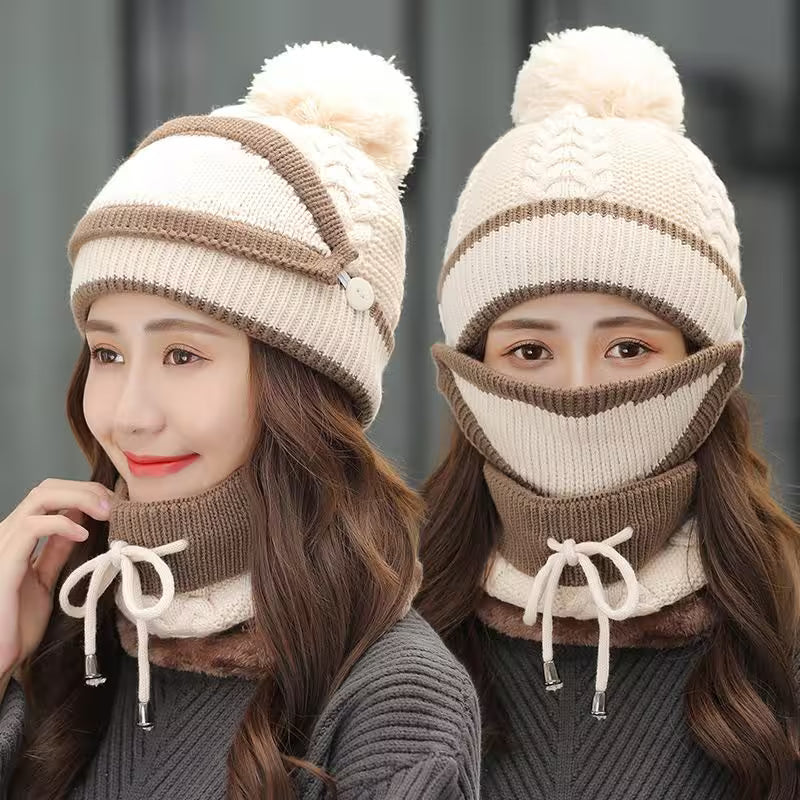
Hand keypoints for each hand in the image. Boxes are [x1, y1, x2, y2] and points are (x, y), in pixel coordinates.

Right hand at [0, 479, 112, 675]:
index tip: (115, 504)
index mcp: (17, 536)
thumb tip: (79, 524)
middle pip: (47, 488)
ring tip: (106, 512)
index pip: (50, 495)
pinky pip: (33, 527)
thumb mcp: (45, 579)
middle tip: (115, 503)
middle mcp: (7, 533)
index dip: (85, 492)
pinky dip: (62, 523)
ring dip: (80, 498)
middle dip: (86, 489)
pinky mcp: (4, 560)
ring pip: (40, 497)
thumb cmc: (16, 624)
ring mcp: (3, 544)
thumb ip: (56, 551)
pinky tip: (83, 534)